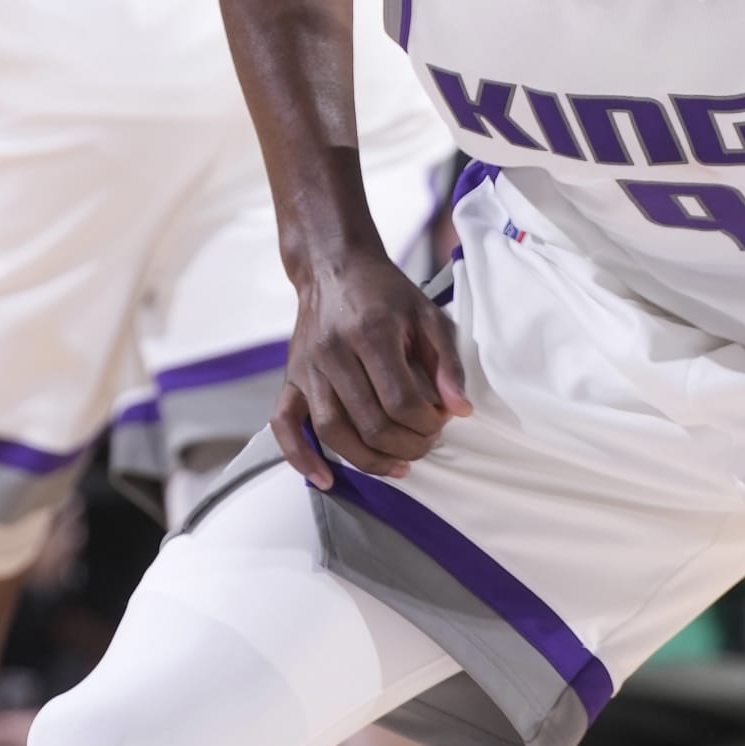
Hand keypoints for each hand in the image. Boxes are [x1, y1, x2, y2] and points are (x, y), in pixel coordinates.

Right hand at [274, 246, 471, 486]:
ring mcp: (307, 368)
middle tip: (424, 444)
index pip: (400, 401)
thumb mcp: (428, 315)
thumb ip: (448, 363)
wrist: (334, 267)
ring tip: (396, 466)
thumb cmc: (386, 293)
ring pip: (332, 432)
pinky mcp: (290, 378)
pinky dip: (301, 457)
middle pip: (369, 423)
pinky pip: (285, 425)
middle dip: (405, 445)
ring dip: (368, 460)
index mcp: (371, 333)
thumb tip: (460, 410)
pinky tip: (325, 478)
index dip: (426, 423)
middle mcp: (333, 352)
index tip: (440, 421)